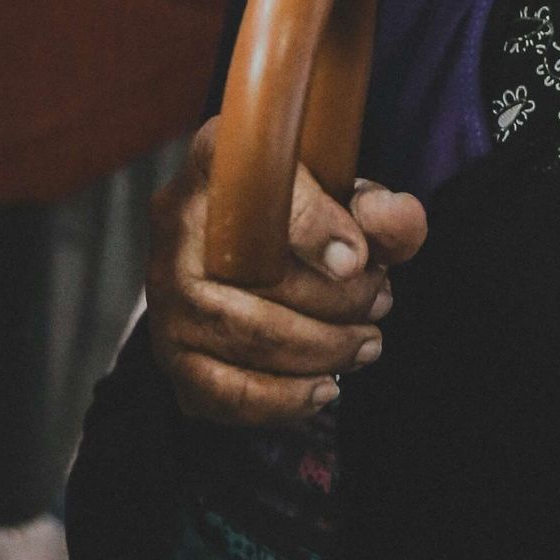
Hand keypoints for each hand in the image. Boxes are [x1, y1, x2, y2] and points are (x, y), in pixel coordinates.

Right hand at [146, 117, 426, 424]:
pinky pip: (217, 391)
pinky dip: (279, 399)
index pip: (255, 187)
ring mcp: (165, 291)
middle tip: (381, 302)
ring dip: (317, 351)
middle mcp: (176, 222)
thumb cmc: (308, 217)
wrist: (256, 249)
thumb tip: (394, 219)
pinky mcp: (170, 350)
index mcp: (219, 159)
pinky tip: (323, 388)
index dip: (312, 226)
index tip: (359, 259)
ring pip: (237, 336)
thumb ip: (382, 209)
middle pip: (249, 275)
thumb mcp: (350, 200)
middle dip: (334, 302)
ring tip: (365, 344)